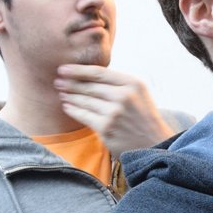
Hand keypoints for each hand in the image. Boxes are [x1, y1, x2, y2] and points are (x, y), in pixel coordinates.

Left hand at [55, 65, 173, 154]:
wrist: (156, 144)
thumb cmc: (143, 117)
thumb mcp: (139, 93)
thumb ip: (118, 83)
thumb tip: (87, 74)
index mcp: (132, 83)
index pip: (99, 72)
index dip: (78, 70)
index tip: (63, 69)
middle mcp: (124, 96)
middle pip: (89, 86)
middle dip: (70, 83)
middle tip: (57, 81)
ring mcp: (114, 112)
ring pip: (84, 101)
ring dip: (69, 96)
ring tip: (61, 93)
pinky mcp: (106, 128)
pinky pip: (83, 116)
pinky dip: (72, 110)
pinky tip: (66, 106)